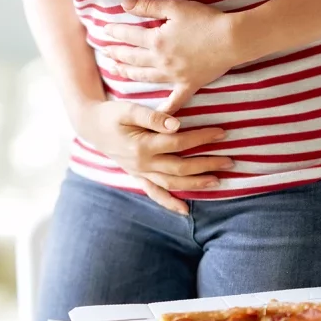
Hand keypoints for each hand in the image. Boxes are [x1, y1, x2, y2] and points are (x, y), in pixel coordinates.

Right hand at [75, 100, 232, 214]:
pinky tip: (184, 211)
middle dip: (207, 164)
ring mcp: (139, 173)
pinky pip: (154, 193)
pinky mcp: (137, 176)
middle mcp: (142, 164)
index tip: (222, 133)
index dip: (202, 138)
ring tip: (218, 181)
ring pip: (171, 183)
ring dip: (195, 184)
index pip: (179, 143)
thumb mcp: (128, 109)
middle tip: (230, 161)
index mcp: (142, 146)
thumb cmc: (111, 114)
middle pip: (180, 168)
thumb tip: (177, 124)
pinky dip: (169, 203)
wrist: (91, 125)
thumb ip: (153, 116)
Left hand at [103, 0, 242, 114]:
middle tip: (106, 52)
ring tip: (117, 71)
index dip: (115, 32)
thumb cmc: (205, 20)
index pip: (128, 36)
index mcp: (156, 41)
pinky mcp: (188, 84)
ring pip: (145, 77)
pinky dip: (164, 109)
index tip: (105, 30)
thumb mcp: (175, 7)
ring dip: (129, 74)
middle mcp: (160, 61)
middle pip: (132, 58)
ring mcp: (173, 75)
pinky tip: (155, 116)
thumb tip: (123, 4)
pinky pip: (174, 101)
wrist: (232, 39)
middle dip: (117, 53)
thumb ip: (148, 6)